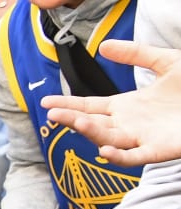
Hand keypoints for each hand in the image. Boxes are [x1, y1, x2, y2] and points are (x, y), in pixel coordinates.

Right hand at [41, 40, 180, 165]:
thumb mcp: (166, 62)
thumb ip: (136, 53)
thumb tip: (103, 46)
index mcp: (126, 106)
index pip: (89, 106)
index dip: (68, 104)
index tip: (46, 102)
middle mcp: (127, 124)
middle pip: (92, 124)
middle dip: (72, 119)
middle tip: (54, 113)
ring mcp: (140, 139)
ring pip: (107, 139)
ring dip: (91, 133)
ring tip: (78, 122)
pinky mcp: (157, 150)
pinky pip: (133, 158)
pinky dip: (118, 157)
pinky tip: (104, 151)